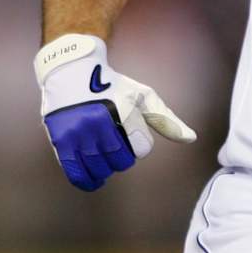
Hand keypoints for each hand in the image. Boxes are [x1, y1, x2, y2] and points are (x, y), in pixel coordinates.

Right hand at [34, 34, 196, 190]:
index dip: (141, 146)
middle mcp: (100, 121)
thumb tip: (191, 139)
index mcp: (124, 109)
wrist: (71, 72)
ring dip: (107, 168)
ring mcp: (78, 132)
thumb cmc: (112, 85)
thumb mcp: (142, 95)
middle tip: (118, 147)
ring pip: (100, 168)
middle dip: (124, 158)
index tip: (133, 136)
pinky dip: (87, 180)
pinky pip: (76, 172)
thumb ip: (166, 119)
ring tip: (105, 158)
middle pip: (121, 160)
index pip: (142, 148)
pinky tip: (94, 179)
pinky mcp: (61, 140)